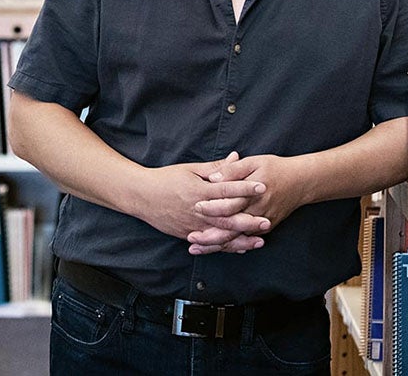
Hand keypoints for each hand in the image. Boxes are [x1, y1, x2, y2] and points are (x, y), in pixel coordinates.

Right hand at [136, 152, 267, 249]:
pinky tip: (240, 248)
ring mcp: (193, 225)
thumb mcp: (190, 169)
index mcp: (199, 190)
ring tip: (259, 240)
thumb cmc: (165, 179)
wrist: (141, 196)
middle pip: (227, 217)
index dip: (245, 188)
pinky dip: (226, 246)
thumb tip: (236, 157)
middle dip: (248, 220)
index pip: (226, 189)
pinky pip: (211, 243)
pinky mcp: (188, 234)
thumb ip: (215, 167)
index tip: (262, 186)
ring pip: (221, 234)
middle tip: (267, 220)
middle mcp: (197, 210)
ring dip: (241, 239)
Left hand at [187, 154, 305, 254]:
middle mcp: (257, 212)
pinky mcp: (266, 228)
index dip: (212, 207)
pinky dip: (230, 246)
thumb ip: (233, 170)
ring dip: (216, 245)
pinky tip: (215, 248)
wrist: (302, 182)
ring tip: (196, 248)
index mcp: (252, 194)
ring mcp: (262, 223)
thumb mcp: (254, 162)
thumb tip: (214, 178)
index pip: (229, 204)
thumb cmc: (276, 169)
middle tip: (190, 237)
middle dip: (209, 234)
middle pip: (230, 227)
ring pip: (236, 238)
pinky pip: (245, 240)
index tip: (195, 207)